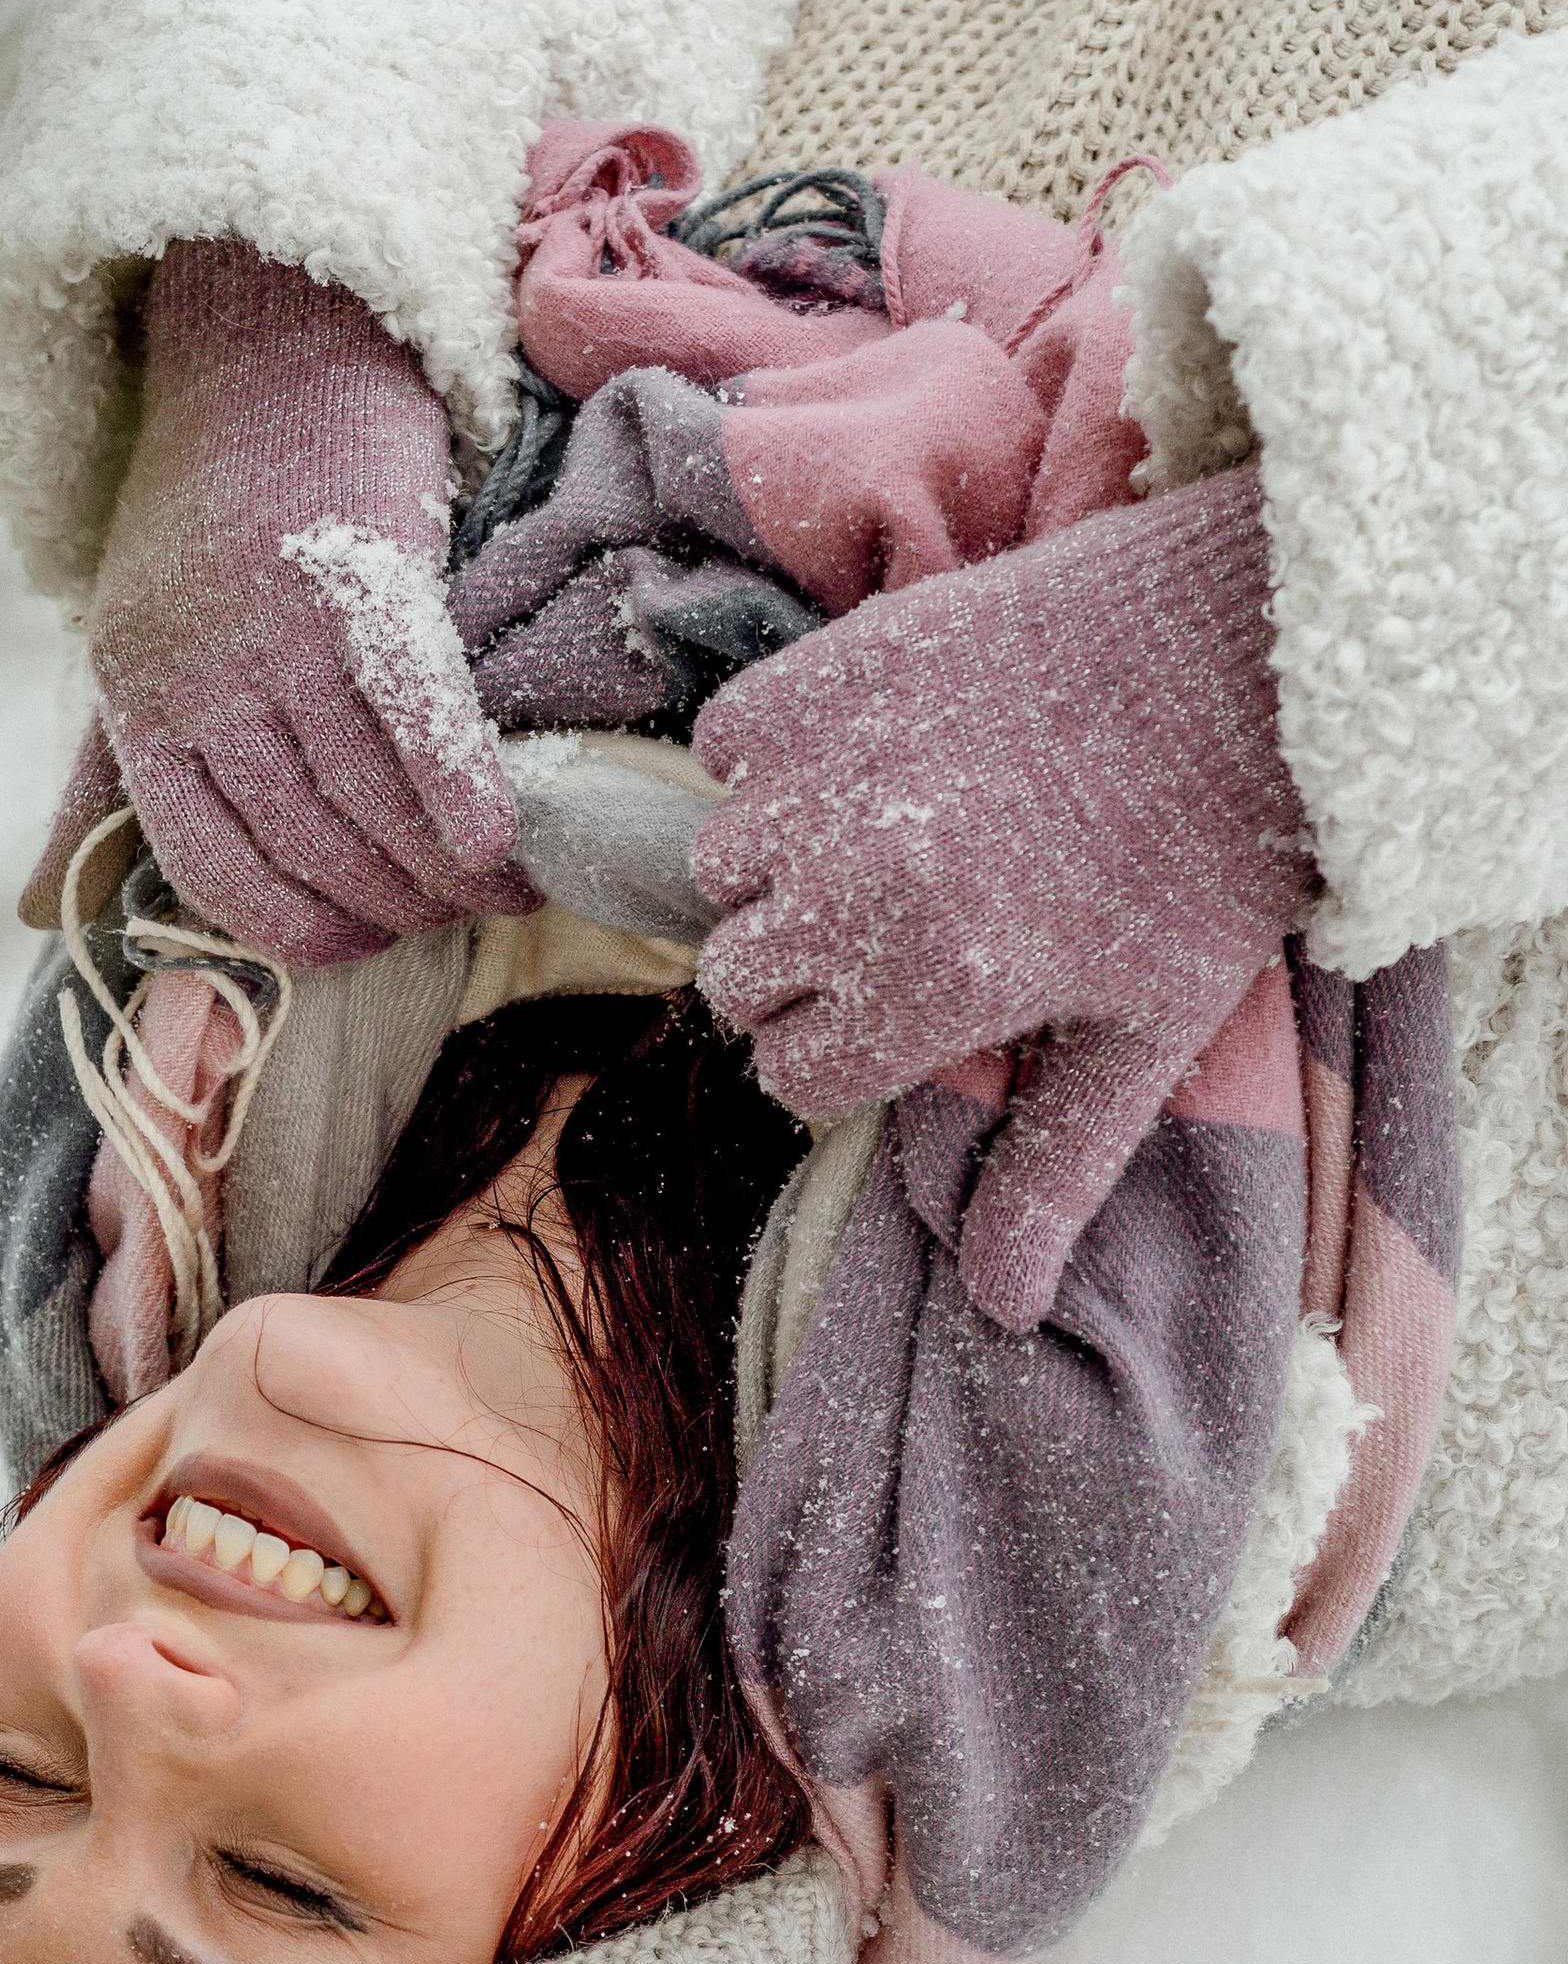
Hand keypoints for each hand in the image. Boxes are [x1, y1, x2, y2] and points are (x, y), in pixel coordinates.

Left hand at [87, 242, 533, 964]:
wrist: (267, 345)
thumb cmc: (207, 519)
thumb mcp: (131, 650)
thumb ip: (96, 783)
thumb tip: (32, 911)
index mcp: (136, 703)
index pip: (212, 869)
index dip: (301, 930)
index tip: (367, 948)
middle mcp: (197, 673)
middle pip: (308, 842)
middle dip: (394, 905)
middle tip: (455, 920)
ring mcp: (275, 624)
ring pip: (368, 797)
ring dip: (442, 870)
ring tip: (502, 891)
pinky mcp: (357, 572)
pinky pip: (417, 716)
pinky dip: (461, 794)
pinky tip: (498, 848)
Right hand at [691, 466, 1317, 1327]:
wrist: (1243, 652)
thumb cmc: (1213, 852)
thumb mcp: (1150, 1031)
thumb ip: (1055, 1167)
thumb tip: (1002, 1311)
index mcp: (938, 989)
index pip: (793, 1076)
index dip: (840, 1059)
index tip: (891, 1020)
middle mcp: (859, 888)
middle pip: (738, 979)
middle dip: (798, 974)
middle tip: (883, 935)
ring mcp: (830, 775)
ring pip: (719, 865)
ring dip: (776, 864)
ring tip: (874, 841)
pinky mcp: (823, 672)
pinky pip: (723, 745)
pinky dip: (764, 756)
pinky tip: (859, 757)